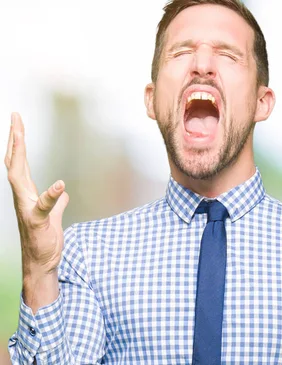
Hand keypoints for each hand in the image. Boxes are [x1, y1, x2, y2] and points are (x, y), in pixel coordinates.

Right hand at [5, 113, 68, 305]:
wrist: (42, 263)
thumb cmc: (44, 239)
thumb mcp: (53, 216)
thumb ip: (56, 203)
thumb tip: (62, 193)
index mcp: (26, 193)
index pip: (19, 162)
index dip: (18, 142)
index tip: (17, 120)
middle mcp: (21, 197)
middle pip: (14, 162)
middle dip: (14, 139)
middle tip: (15, 117)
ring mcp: (26, 208)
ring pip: (17, 177)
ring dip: (18, 155)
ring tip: (20, 135)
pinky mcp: (37, 222)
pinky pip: (43, 206)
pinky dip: (51, 195)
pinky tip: (60, 184)